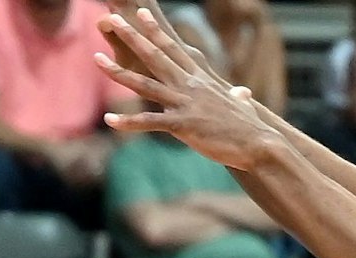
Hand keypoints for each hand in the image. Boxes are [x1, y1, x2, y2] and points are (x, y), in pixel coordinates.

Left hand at [95, 4, 275, 170]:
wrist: (259, 143)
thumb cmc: (250, 128)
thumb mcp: (241, 106)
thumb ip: (238, 97)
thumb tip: (243, 93)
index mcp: (200, 79)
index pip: (173, 49)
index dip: (155, 31)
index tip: (140, 14)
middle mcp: (190, 86)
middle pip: (154, 56)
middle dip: (132, 37)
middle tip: (112, 20)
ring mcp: (185, 103)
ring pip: (145, 84)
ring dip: (118, 72)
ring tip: (96, 59)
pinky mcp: (183, 125)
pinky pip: (150, 122)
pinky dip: (128, 123)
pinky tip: (109, 122)